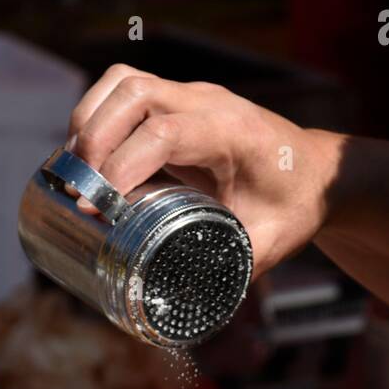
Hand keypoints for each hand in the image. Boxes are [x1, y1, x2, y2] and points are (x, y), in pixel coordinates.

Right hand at [66, 66, 339, 276]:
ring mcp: (189, 94)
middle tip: (78, 193)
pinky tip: (87, 156)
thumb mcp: (269, 242)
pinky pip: (122, 90)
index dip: (120, 168)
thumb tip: (180, 304)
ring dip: (88, 123)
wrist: (314, 171)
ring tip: (75, 174)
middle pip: (133, 93)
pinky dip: (95, 115)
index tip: (96, 209)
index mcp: (232, 132)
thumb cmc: (294, 206)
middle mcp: (207, 102)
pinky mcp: (174, 100)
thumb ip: (229, 269)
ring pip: (122, 84)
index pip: (163, 134)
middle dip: (94, 141)